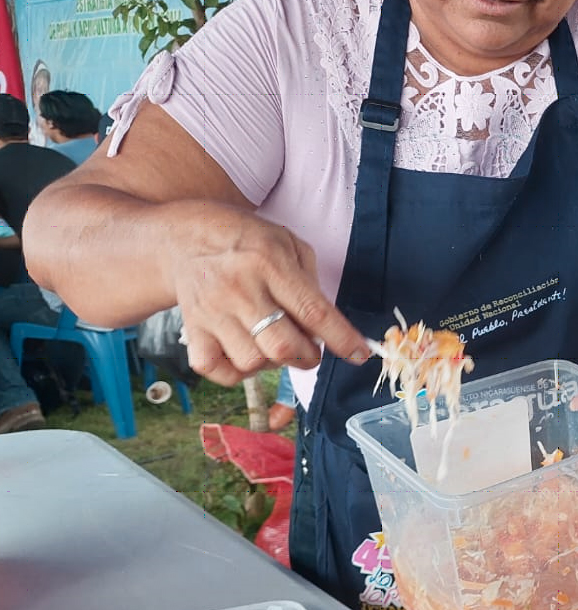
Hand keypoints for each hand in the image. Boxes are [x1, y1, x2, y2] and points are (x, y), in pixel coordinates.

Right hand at [159, 200, 368, 386]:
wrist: (185, 237)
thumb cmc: (247, 242)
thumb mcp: (287, 244)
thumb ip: (311, 284)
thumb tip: (325, 330)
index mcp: (269, 263)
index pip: (313, 312)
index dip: (341, 339)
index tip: (360, 355)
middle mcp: (239, 289)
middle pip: (284, 347)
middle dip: (308, 357)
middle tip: (308, 348)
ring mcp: (212, 312)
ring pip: (253, 362)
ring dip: (273, 363)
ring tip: (273, 344)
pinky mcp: (192, 329)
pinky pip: (216, 370)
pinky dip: (237, 372)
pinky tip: (245, 353)